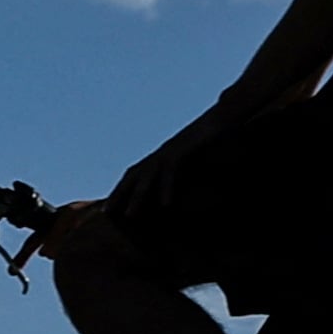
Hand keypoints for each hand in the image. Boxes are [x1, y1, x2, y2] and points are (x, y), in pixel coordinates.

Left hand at [105, 104, 234, 229]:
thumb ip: (185, 174)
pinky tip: (166, 205)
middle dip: (119, 194)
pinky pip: (172, 170)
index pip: (133, 174)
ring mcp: (171, 149)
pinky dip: (167, 187)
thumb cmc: (212, 138)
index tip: (108, 209)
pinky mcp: (185, 148)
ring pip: (149, 174)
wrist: (227, 116)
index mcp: (161, 155)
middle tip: (106, 214)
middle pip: (133, 174)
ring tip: (130, 217)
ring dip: (138, 196)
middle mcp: (161, 152)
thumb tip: (181, 196)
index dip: (120, 190)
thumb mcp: (195, 159)